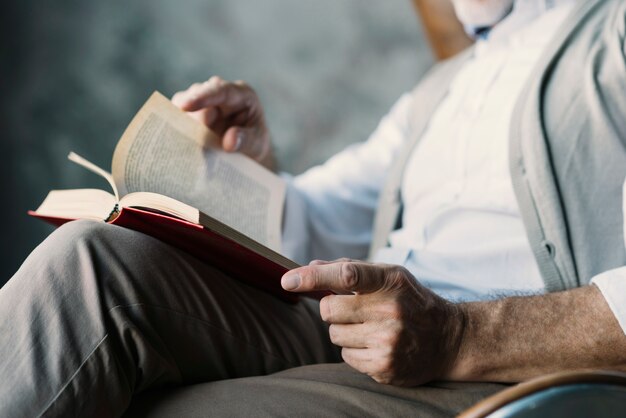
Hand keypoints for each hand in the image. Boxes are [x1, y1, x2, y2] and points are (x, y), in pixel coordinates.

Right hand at [172, 77, 274, 169]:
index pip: (221, 90)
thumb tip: (229, 141)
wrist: (248, 153)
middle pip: (198, 94)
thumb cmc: (255, 144)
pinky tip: (177, 140)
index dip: (202, 97)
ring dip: (183, 122)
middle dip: (191, 113)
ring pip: (183, 104)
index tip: (185, 106)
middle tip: (193, 136)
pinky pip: (178, 116)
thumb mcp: (257, 144)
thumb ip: (246, 141)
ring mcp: (204, 102)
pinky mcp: (192, 113)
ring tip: (189, 142)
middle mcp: (220, 93)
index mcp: (241, 94)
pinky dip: (177, 128)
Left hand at [281, 259, 464, 385]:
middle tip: (352, 309)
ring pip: (334, 335)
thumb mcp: (389, 276)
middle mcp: (390, 310)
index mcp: (390, 281)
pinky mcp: (385, 366)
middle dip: (332, 309)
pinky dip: (354, 350)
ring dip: (344, 331)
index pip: (346, 275)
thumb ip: (349, 269)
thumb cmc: (411, 301)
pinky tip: (376, 344)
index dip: (313, 276)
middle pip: (329, 310)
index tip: (288, 279)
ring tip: (370, 327)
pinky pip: (346, 356)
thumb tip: (310, 267)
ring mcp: (388, 341)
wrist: (449, 339)